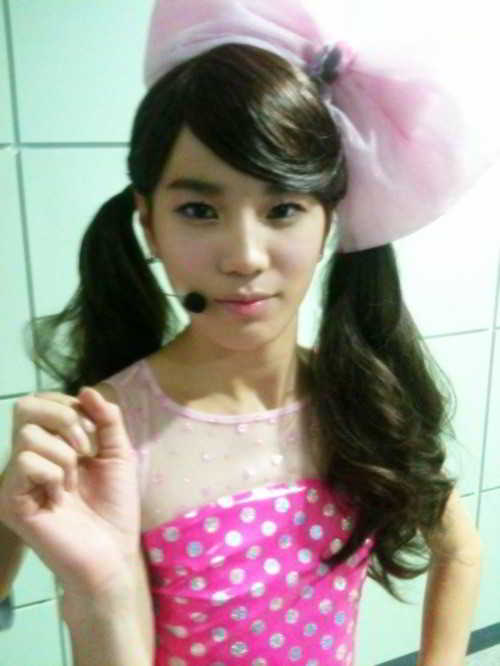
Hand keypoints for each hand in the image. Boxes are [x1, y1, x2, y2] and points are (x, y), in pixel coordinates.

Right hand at [0, 388, 140, 600]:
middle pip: (25, 406)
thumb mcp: (118, 452)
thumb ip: (106, 418)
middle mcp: (27, 456)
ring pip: (27, 435)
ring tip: (73, 481)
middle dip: (65, 418)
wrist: (113, 551)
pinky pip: (26, 462)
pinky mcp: (12, 500)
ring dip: (65, 454)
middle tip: (85, 448)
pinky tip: (60, 496)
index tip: (94, 433)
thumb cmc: (115, 505)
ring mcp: (16, 479)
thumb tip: (85, 389)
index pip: (41, 400)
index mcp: (50, 443)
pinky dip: (53, 472)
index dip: (70, 405)